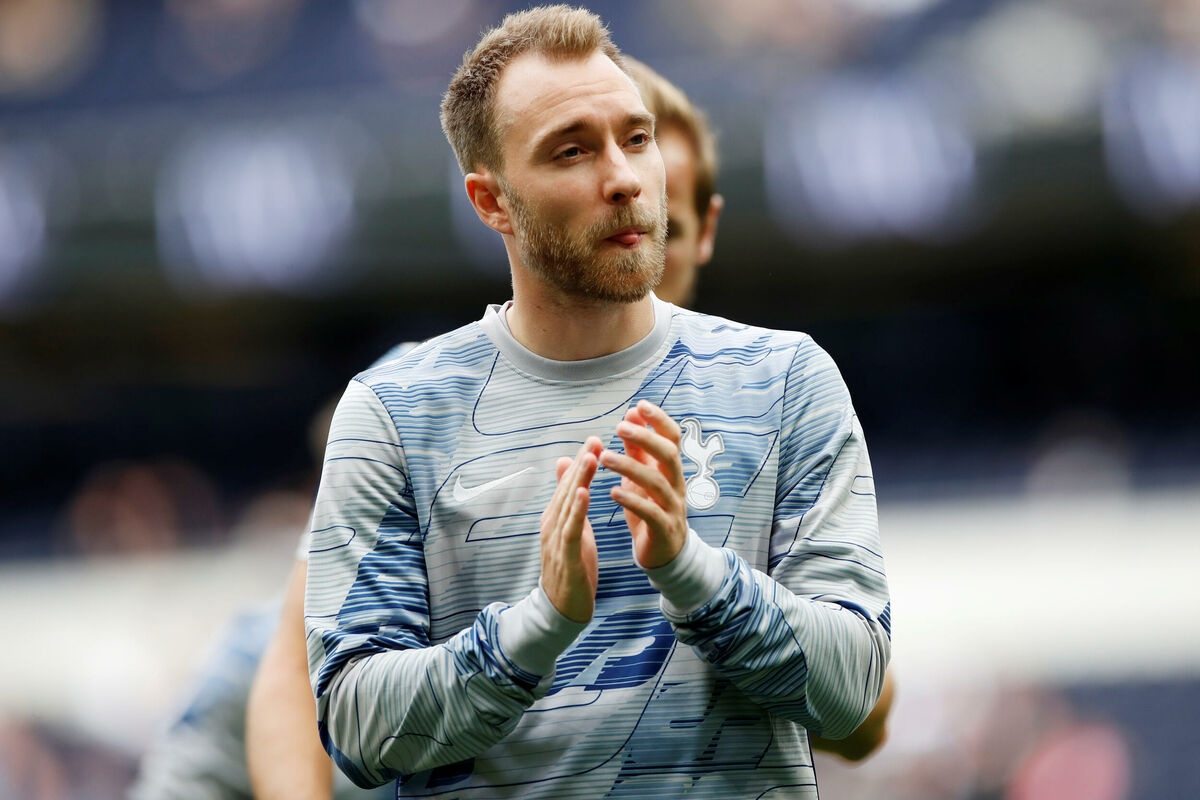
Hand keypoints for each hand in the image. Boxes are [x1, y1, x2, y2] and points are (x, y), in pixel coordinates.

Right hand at [540, 437, 601, 622]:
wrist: (563, 609)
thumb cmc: (571, 566)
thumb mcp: (572, 528)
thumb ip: (568, 499)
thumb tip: (565, 465)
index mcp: (556, 517)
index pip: (569, 484)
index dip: (581, 461)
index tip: (595, 440)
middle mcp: (553, 524)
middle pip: (568, 489)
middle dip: (582, 463)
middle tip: (595, 439)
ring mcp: (556, 540)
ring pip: (568, 505)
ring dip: (579, 479)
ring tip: (591, 457)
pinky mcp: (565, 556)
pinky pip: (570, 529)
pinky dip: (577, 510)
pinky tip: (584, 493)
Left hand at [601, 400, 687, 568]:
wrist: (663, 552)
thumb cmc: (650, 507)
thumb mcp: (642, 475)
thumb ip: (637, 447)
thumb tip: (631, 413)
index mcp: (671, 469)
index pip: (673, 438)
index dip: (659, 420)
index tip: (639, 405)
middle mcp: (676, 484)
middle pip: (669, 455)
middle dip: (645, 438)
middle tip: (619, 427)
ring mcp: (673, 507)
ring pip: (657, 482)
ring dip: (630, 467)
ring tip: (605, 458)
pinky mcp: (664, 529)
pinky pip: (651, 513)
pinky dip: (632, 501)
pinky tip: (613, 492)